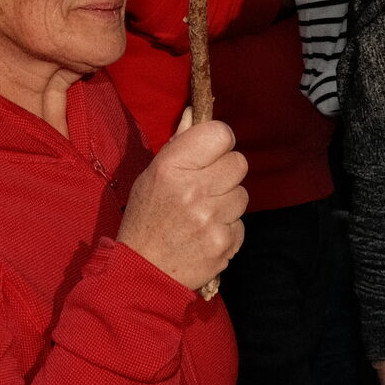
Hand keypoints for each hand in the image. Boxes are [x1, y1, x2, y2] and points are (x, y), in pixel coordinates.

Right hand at [118, 119, 247, 292]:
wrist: (142, 272)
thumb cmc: (145, 219)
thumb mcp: (151, 176)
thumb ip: (178, 143)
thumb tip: (195, 112)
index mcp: (172, 167)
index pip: (221, 134)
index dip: (219, 141)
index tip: (212, 151)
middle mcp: (193, 190)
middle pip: (239, 162)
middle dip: (226, 172)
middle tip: (206, 186)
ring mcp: (211, 219)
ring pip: (242, 194)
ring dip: (227, 202)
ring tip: (202, 213)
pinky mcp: (224, 243)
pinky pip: (240, 224)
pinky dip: (227, 228)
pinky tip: (206, 233)